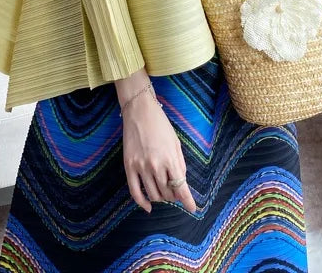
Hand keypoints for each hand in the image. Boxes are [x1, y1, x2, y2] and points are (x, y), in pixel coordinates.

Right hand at [121, 87, 197, 214]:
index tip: (193, 209)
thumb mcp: (176, 143)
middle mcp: (155, 166)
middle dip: (174, 196)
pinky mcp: (129, 166)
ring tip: (164, 192)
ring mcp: (141, 167)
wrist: (140, 111)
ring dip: (161, 197)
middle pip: (167, 193)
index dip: (188, 201)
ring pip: (153, 195)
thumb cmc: (161, 125)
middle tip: (175, 191)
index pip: (181, 188)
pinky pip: (135, 191)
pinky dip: (142, 202)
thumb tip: (180, 185)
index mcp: (170, 159)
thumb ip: (179, 165)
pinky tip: (148, 207)